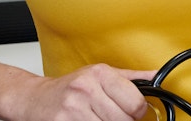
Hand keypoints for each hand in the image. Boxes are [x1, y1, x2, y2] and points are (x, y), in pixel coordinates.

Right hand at [4, 63, 153, 120]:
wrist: (33, 99)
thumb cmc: (68, 88)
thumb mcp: (99, 75)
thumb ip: (131, 78)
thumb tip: (158, 76)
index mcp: (100, 74)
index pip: (136, 103)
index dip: (138, 113)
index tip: (132, 112)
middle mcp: (86, 90)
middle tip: (112, 117)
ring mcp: (73, 109)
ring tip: (98, 118)